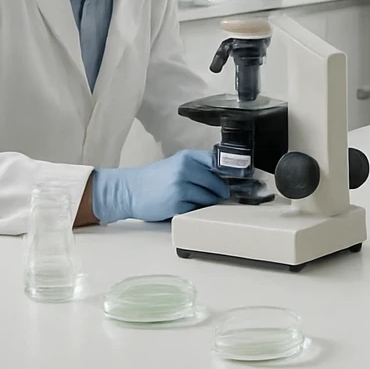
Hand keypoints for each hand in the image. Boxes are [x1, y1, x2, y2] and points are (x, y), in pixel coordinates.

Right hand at [89, 149, 229, 223]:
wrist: (129, 191)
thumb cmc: (153, 180)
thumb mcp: (176, 164)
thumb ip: (198, 167)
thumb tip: (225, 176)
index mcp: (187, 157)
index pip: (218, 162)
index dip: (231, 171)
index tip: (240, 178)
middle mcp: (186, 169)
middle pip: (218, 183)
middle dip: (220, 192)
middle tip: (218, 195)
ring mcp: (181, 187)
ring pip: (209, 198)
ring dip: (207, 203)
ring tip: (192, 200)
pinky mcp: (177, 204)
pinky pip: (197, 209)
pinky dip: (194, 211)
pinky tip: (183, 207)